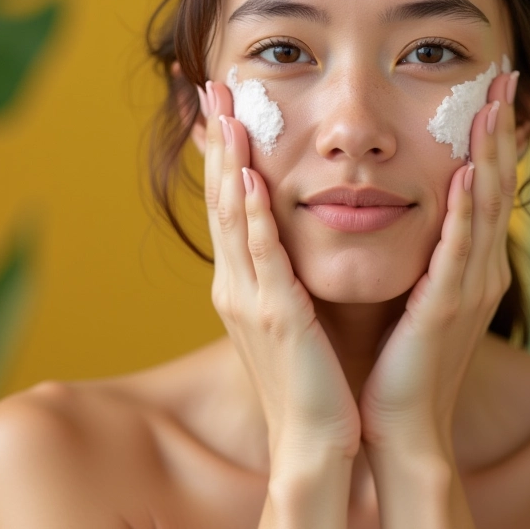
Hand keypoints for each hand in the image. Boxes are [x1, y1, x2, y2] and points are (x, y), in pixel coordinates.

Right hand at [201, 80, 360, 460]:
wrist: (316, 441)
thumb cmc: (312, 377)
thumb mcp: (291, 316)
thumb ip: (286, 273)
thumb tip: (293, 238)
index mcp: (246, 282)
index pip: (230, 205)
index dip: (224, 154)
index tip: (224, 108)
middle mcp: (237, 284)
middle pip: (222, 199)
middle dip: (218, 142)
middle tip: (213, 88)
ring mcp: (251, 300)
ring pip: (233, 218)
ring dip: (228, 161)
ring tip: (225, 111)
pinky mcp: (276, 318)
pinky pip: (262, 258)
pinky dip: (251, 217)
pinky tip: (248, 178)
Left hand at [358, 67, 518, 455]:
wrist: (400, 422)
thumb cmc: (403, 358)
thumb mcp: (419, 293)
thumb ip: (425, 253)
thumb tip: (413, 213)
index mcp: (469, 265)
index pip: (485, 188)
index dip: (491, 139)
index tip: (490, 93)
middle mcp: (479, 270)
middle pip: (495, 186)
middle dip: (499, 131)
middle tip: (505, 78)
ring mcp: (467, 289)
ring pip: (484, 209)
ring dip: (489, 155)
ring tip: (492, 105)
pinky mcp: (445, 309)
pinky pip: (457, 252)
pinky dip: (465, 212)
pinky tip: (467, 173)